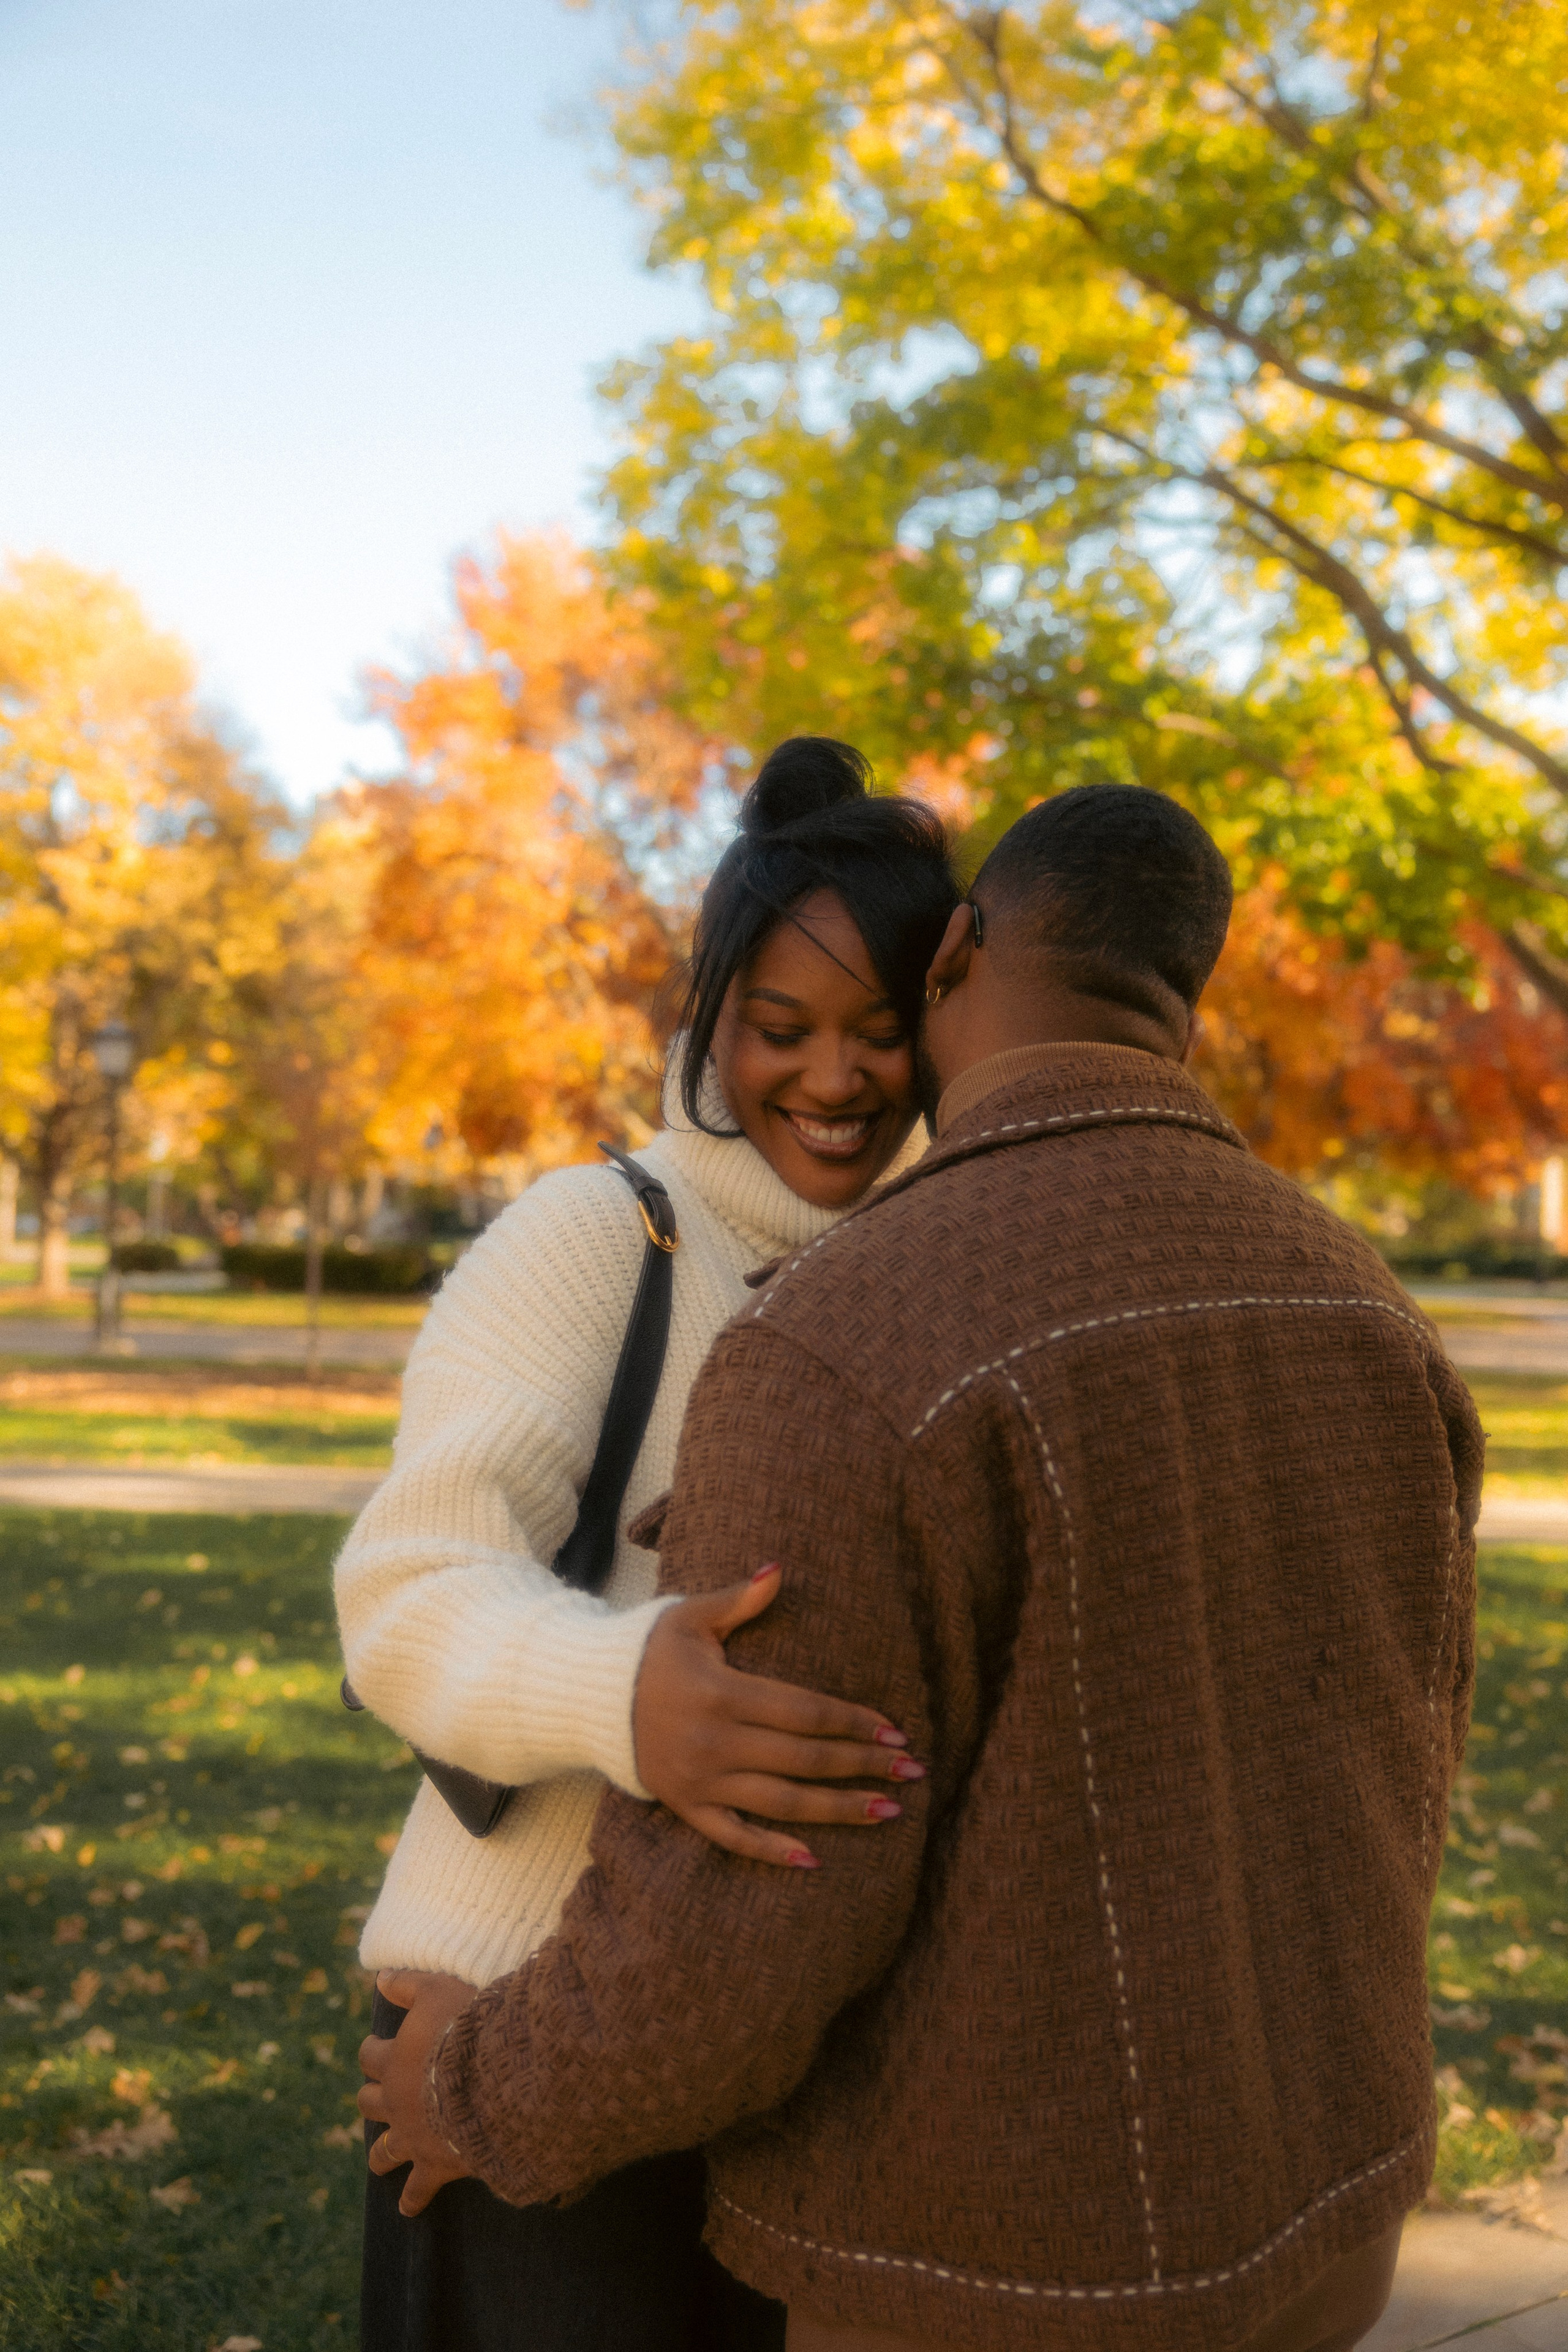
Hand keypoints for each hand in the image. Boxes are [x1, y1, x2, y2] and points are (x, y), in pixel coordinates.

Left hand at [358, 1968, 478, 2215]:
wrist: (496, 2079)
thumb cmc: (469, 2027)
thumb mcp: (438, 1989)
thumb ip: (407, 1983)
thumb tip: (379, 1977)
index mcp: (392, 2061)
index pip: (369, 2056)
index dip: (373, 2050)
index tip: (379, 2047)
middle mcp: (394, 2102)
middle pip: (368, 2103)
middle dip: (373, 2098)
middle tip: (383, 2094)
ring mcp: (412, 2137)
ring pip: (382, 2151)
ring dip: (381, 2152)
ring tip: (381, 2157)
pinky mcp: (434, 2164)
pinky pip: (417, 2190)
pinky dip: (412, 2199)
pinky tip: (408, 2208)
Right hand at [632, 1563, 925, 1867]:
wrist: (585, 1696)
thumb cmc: (647, 1648)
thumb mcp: (690, 1617)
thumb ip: (738, 1600)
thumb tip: (779, 1569)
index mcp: (723, 1693)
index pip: (803, 1712)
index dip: (852, 1721)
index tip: (895, 1730)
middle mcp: (715, 1742)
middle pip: (803, 1759)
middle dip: (861, 1766)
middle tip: (911, 1772)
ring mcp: (701, 1780)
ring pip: (781, 1802)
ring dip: (837, 1810)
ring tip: (887, 1813)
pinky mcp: (685, 1805)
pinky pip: (733, 1836)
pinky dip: (772, 1851)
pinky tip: (814, 1860)